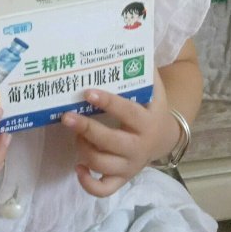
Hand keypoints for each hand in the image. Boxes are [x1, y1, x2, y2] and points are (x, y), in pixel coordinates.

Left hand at [61, 77, 176, 196]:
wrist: (164, 138)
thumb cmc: (150, 108)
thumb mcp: (153, 89)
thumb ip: (142, 69)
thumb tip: (129, 42)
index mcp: (146, 122)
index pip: (127, 112)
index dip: (108, 103)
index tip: (87, 92)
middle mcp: (139, 146)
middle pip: (111, 142)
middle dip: (86, 129)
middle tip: (66, 116)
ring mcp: (129, 166)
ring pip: (103, 164)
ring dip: (84, 150)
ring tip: (75, 135)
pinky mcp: (122, 179)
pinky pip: (104, 189)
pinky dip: (88, 183)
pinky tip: (77, 167)